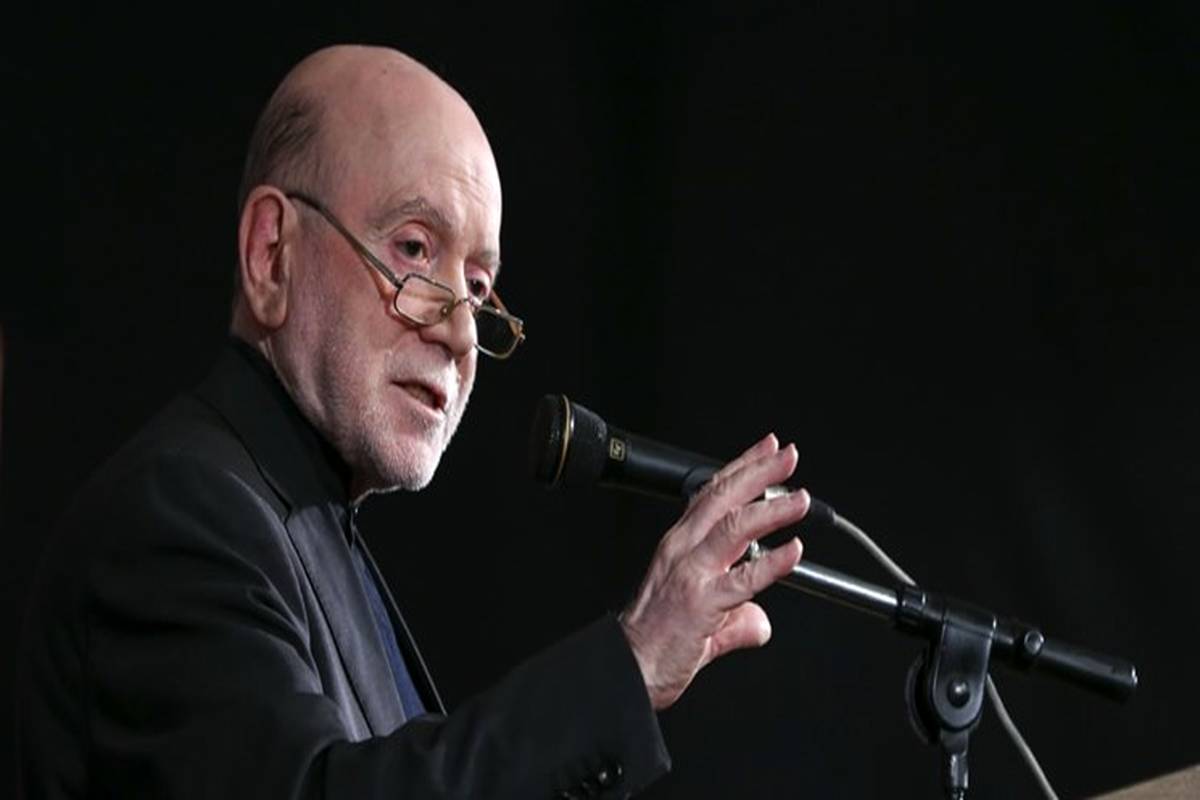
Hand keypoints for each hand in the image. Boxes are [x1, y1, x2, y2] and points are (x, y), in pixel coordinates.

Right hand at [619, 434, 808, 709]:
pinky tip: (795, 551)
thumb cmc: (654, 641)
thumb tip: (759, 622)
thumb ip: (735, 615)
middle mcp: (682, 550)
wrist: (628, 669)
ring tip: (800, 499)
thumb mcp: (701, 618)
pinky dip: (772, 563)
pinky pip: (743, 579)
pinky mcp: (701, 603)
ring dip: (771, 510)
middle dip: (758, 472)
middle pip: (723, 498)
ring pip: (734, 528)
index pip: (711, 494)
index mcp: (679, 544)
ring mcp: (690, 574)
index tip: (766, 450)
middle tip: (787, 454)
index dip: (741, 467)